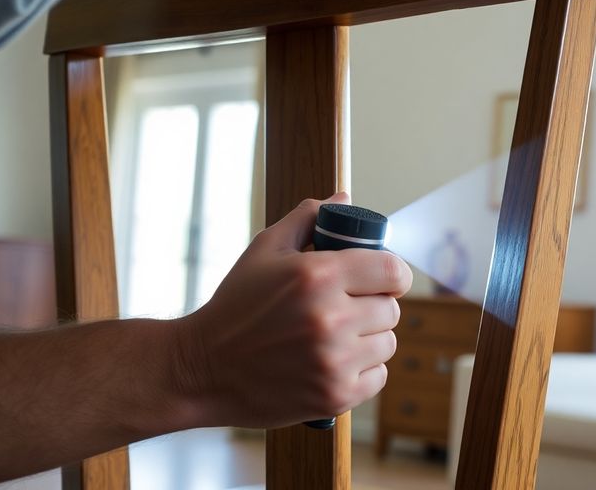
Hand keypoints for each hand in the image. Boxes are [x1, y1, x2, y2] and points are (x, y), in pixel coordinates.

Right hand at [176, 193, 412, 427]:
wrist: (201, 369)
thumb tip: (344, 199)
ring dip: (370, 339)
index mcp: (318, 276)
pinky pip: (379, 376)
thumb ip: (308, 219)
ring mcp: (334, 361)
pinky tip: (334, 363)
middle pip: (392, 309)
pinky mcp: (335, 396)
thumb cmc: (235, 306)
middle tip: (348, 308)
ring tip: (336, 337)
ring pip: (388, 343)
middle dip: (374, 305)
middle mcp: (330, 318)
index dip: (393, 273)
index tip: (383, 279)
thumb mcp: (265, 251)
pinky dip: (363, 371)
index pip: (393, 271)